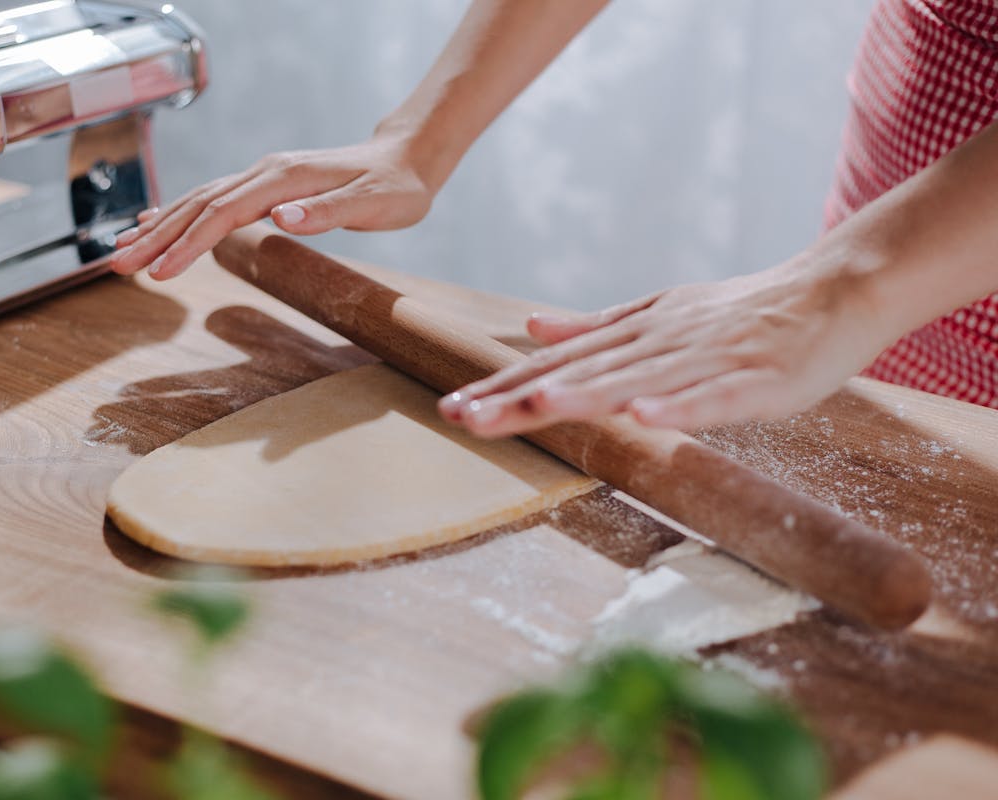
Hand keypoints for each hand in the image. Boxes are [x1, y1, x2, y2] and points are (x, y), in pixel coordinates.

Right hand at [109, 132, 436, 279]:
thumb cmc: (395, 188)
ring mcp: (263, 177)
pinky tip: (156, 222)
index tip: (160, 272)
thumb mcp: (373, 205)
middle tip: (118, 266)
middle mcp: (266, 172)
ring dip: (160, 227)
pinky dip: (180, 213)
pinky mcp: (267, 185)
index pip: (224, 214)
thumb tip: (281, 218)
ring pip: (200, 201)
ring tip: (122, 252)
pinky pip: (212, 199)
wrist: (406, 159)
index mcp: (285, 179)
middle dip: (157, 238)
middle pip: (199, 205)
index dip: (189, 244)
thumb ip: (327, 212)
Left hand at [439, 258, 894, 432]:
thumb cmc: (742, 311)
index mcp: (635, 332)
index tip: (452, 408)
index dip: (505, 386)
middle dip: (521, 398)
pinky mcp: (758, 380)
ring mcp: (708, 359)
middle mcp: (660, 342)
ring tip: (535, 408)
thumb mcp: (658, 312)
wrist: (832, 290)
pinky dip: (681, 407)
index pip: (558, 365)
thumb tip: (531, 327)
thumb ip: (595, 326)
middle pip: (583, 375)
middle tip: (462, 417)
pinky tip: (645, 417)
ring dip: (586, 395)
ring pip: (638, 381)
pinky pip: (715, 398)